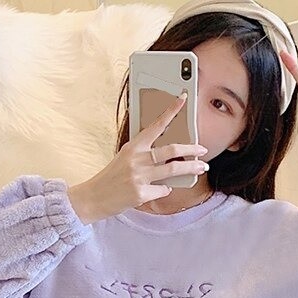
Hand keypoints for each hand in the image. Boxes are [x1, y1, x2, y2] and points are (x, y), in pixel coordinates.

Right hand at [67, 94, 208, 223]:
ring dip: (191, 168)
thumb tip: (168, 154)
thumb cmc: (111, 177)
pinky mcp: (141, 194)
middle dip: (192, 149)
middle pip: (171, 150)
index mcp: (133, 146)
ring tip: (201, 167)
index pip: (156, 125)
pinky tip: (158, 189)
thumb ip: (143, 154)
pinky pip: (163, 190)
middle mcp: (137, 159)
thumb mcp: (124, 158)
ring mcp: (140, 177)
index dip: (171, 111)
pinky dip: (164, 189)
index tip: (183, 99)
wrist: (94, 197)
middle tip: (203, 150)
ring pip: (173, 170)